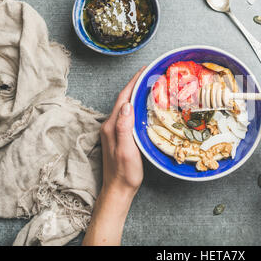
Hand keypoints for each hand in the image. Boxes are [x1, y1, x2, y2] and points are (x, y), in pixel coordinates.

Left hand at [83, 67, 145, 245]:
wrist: (118, 190)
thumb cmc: (125, 174)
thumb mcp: (127, 151)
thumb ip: (124, 128)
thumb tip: (126, 105)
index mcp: (112, 126)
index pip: (123, 98)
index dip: (133, 82)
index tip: (144, 70)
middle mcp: (110, 125)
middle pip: (123, 99)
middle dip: (135, 84)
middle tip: (151, 74)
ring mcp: (113, 130)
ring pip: (125, 106)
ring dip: (135, 93)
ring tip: (150, 85)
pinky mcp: (118, 135)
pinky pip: (127, 115)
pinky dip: (135, 105)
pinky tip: (144, 106)